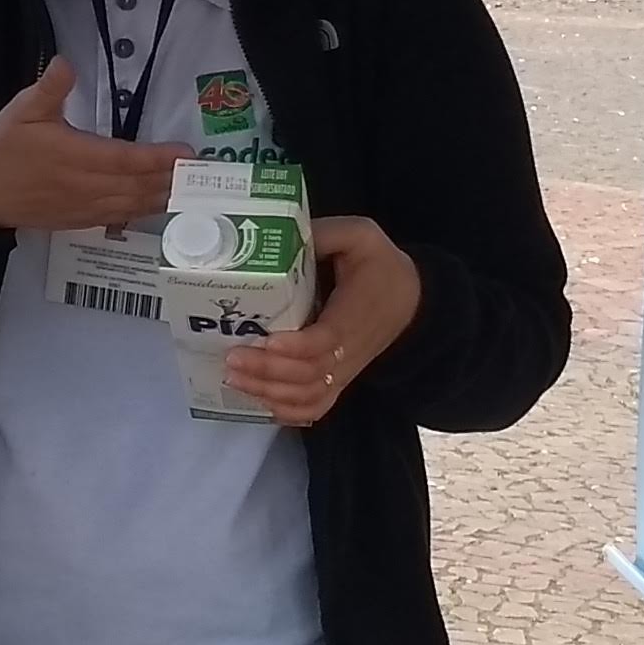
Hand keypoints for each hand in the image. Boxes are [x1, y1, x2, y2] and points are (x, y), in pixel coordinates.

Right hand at [0, 58, 186, 233]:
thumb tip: (67, 63)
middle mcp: (85, 186)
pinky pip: (121, 216)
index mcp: (74, 157)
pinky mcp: (82, 220)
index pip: (125, 159)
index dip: (158, 158)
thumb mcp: (20, 111)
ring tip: (190, 187)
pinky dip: (144, 210)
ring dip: (163, 196)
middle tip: (202, 171)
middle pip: (138, 185)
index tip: (186, 152)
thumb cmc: (3, 150)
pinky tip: (160, 203)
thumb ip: (48, 88)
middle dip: (172, 178)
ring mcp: (85, 207)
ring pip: (133, 204)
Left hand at [221, 216, 421, 428]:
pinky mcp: (339, 380)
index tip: (265, 342)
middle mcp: (349, 350)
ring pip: (309, 396)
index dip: (295, 347)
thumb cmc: (382, 266)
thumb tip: (284, 238)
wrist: (412, 300)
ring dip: (270, 393)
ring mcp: (344, 370)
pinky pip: (316, 407)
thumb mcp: (362, 235)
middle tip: (231, 358)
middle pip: (309, 374)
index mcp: (354, 314)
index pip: (325, 341)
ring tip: (234, 378)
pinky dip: (288, 412)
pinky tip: (260, 402)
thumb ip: (327, 232)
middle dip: (267, 372)